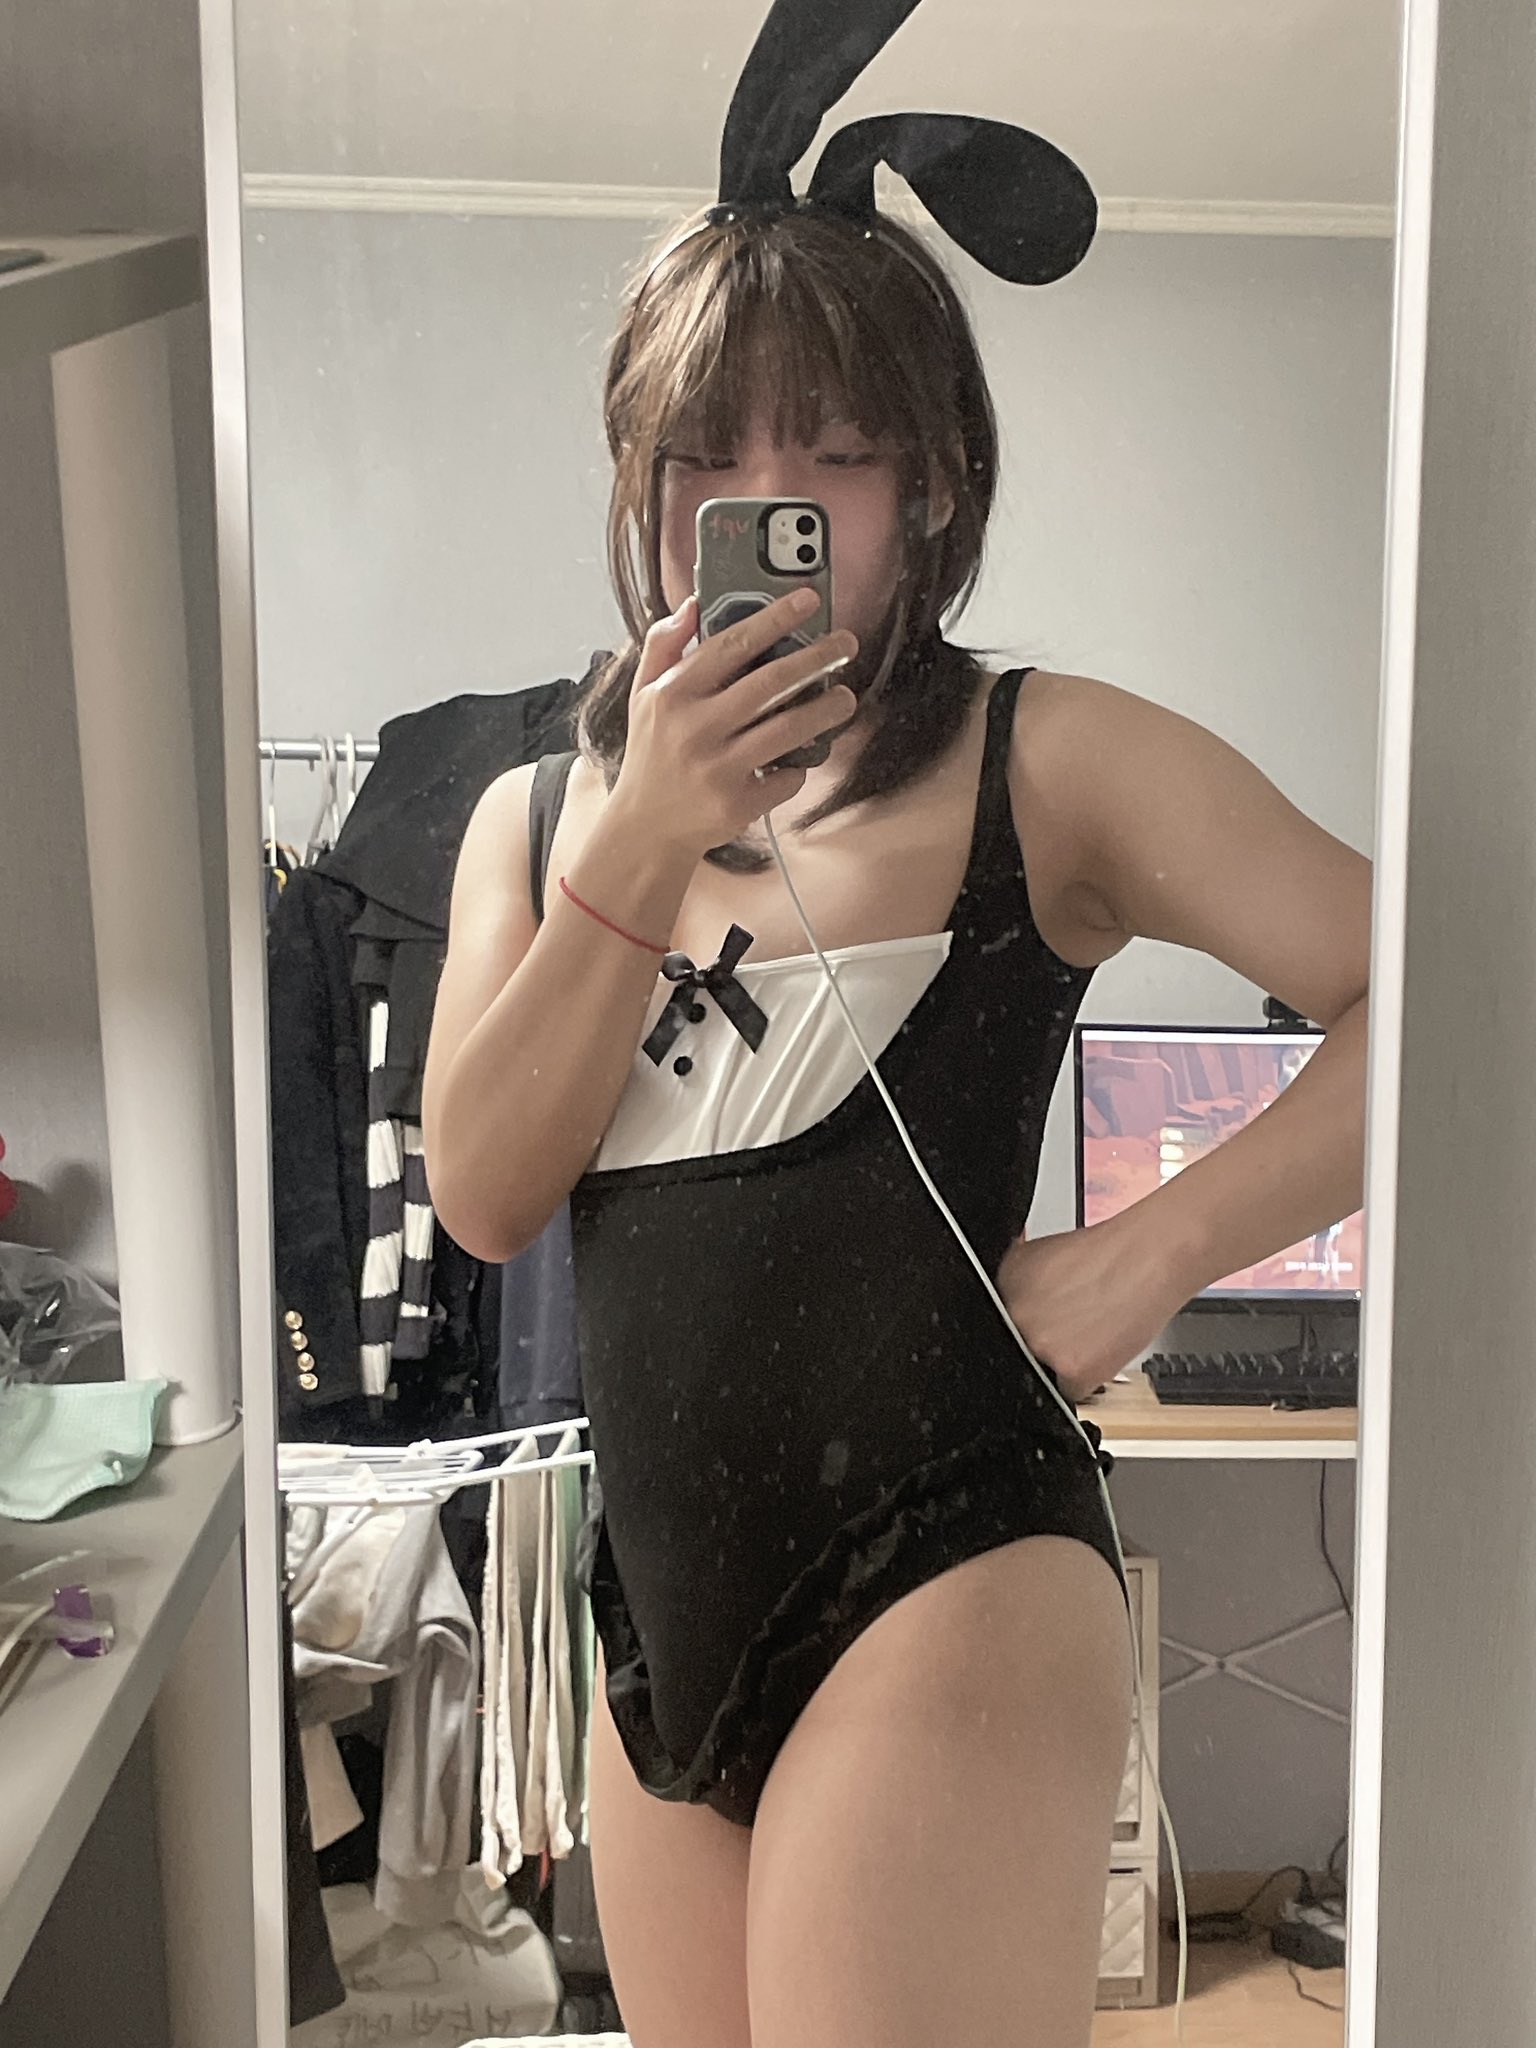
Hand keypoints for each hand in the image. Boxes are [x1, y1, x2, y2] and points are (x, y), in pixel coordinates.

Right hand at [612, 591, 858, 857]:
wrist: (646, 827)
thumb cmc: (651, 754)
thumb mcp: (643, 695)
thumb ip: (663, 646)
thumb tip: (692, 605)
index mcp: (673, 694)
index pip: (731, 644)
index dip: (775, 619)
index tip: (808, 600)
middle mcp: (695, 728)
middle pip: (771, 682)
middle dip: (818, 657)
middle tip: (846, 644)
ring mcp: (718, 768)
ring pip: (790, 728)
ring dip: (827, 708)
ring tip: (845, 697)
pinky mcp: (738, 803)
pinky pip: (787, 775)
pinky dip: (802, 763)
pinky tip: (806, 752)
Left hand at [995, 1218, 1193, 1402]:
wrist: (1151, 1257)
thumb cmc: (1111, 1255)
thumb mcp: (1046, 1256)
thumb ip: (1023, 1286)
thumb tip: (1012, 1307)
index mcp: (1004, 1281)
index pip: (999, 1322)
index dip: (1025, 1326)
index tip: (1043, 1322)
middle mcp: (1016, 1312)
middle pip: (1019, 1349)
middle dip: (1044, 1343)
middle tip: (1074, 1326)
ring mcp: (1041, 1342)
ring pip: (1043, 1372)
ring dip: (1065, 1361)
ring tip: (1093, 1330)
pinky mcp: (1071, 1369)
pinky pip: (1070, 1392)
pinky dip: (1086, 1379)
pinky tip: (1101, 1348)